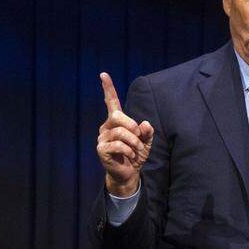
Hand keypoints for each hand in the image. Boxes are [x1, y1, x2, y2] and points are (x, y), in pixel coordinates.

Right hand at [96, 73, 153, 196]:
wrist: (129, 173)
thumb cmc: (135, 155)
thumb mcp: (145, 142)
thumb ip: (147, 132)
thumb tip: (145, 124)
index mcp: (116, 121)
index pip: (111, 101)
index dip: (108, 88)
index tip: (103, 74)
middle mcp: (107, 126)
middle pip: (118, 115)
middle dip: (132, 126)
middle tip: (139, 137)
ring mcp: (102, 138)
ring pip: (121, 132)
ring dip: (134, 143)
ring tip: (136, 151)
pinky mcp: (101, 149)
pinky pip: (119, 145)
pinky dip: (129, 151)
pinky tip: (130, 157)